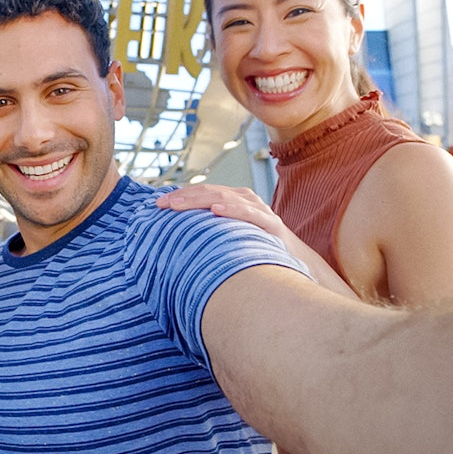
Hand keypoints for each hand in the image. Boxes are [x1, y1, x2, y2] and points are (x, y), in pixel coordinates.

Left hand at [156, 184, 289, 239]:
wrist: (295, 262)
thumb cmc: (257, 249)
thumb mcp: (230, 237)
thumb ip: (210, 233)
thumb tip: (176, 240)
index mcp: (234, 200)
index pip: (202, 192)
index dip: (180, 196)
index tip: (157, 205)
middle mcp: (246, 199)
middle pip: (209, 192)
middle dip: (183, 197)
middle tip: (162, 204)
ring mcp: (259, 209)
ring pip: (225, 197)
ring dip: (198, 200)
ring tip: (178, 205)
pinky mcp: (271, 223)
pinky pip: (249, 214)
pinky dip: (231, 209)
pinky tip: (216, 210)